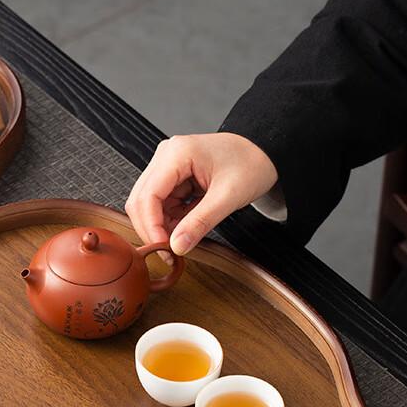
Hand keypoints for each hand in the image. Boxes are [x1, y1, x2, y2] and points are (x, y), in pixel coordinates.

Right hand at [125, 133, 278, 255]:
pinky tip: (185, 229)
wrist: (265, 153)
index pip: (148, 196)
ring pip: (148, 205)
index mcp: (177, 153)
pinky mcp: (172, 177)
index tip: (162, 248)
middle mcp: (165, 156)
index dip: (151, 226)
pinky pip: (161, 204)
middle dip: (152, 229)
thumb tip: (176, 246)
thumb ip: (201, 222)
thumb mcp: (229, 196)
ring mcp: (166, 166)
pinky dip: (169, 221)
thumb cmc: (252, 164)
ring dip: (160, 227)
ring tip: (180, 242)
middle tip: (168, 253)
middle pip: (141, 200)